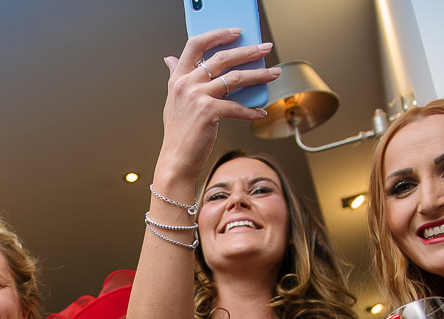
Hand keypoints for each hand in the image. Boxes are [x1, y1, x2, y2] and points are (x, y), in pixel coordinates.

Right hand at [158, 29, 280, 178]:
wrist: (175, 160)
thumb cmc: (178, 133)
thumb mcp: (173, 101)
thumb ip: (176, 78)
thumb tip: (170, 59)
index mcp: (178, 78)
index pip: (196, 45)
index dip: (217, 35)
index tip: (235, 33)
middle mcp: (186, 84)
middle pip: (222, 57)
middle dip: (248, 51)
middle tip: (265, 48)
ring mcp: (197, 97)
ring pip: (235, 78)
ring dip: (259, 75)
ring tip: (273, 73)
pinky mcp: (209, 112)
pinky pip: (237, 107)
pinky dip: (251, 110)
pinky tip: (260, 111)